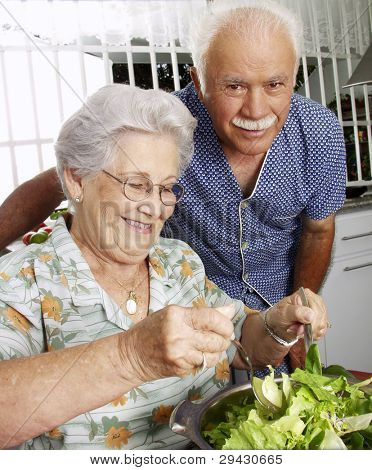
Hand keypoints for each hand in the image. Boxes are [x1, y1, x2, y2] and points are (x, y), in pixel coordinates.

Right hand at [118, 304, 234, 382]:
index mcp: (177, 316)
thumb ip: (204, 313)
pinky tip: (195, 354)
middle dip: (224, 339)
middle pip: (217, 340)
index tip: (226, 325)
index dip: (225, 323)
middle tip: (221, 336)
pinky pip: (203, 365)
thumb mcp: (175, 313)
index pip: (212, 318)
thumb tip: (230, 309)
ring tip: (207, 345)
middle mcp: (179, 336)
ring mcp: (180, 355)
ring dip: (216, 351)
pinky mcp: (181, 370)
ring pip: (214, 355)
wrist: (132, 355)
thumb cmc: (152, 330)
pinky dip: (204, 360)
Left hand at [266, 289, 327, 341]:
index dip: (310, 323)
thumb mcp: (283, 312)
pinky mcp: (320, 320)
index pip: (316, 311)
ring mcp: (319, 311)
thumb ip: (296, 312)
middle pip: (321, 320)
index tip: (299, 329)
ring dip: (309, 332)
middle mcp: (315, 301)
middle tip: (296, 330)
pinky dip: (312, 334)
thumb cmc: (279, 314)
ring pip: (322, 326)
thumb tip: (310, 315)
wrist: (278, 323)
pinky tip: (304, 332)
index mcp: (306, 295)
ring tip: (298, 329)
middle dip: (308, 328)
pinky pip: (322, 331)